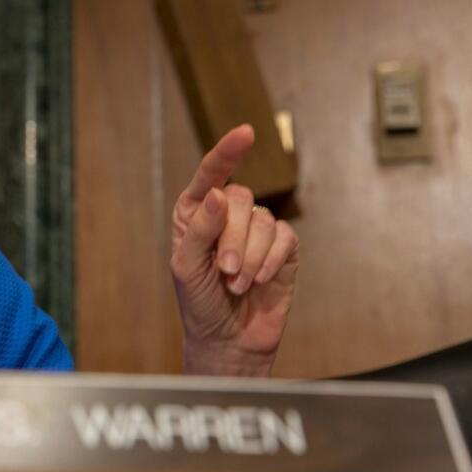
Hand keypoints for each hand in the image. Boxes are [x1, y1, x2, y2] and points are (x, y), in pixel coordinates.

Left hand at [170, 124, 299, 376]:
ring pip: (264, 221)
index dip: (227, 152)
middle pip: (242, 199)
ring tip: (238, 284)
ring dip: (251, 257)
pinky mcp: (283, 249)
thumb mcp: (186, 266)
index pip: (211, 175)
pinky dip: (271, 261)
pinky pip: (285, 238)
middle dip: (234, 238)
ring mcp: (257, 231)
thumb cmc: (199, 301)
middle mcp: (228, 215)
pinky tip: (261, 280)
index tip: (246, 133)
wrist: (228, 339)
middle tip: (226, 272)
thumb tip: (219, 194)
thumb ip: (200, 229)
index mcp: (196, 212)